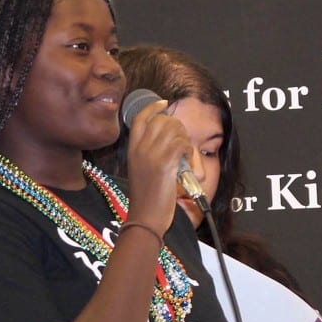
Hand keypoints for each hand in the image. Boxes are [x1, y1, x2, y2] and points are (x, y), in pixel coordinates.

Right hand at [126, 99, 192, 234]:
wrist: (145, 218)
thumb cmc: (145, 199)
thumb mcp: (140, 171)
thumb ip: (147, 154)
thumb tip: (167, 140)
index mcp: (132, 149)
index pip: (140, 118)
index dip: (153, 107)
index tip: (164, 104)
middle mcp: (140, 149)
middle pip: (161, 120)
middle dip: (176, 127)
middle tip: (181, 142)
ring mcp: (151, 155)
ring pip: (174, 130)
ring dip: (184, 139)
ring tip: (185, 154)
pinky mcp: (165, 164)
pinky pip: (182, 144)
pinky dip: (188, 150)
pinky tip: (187, 161)